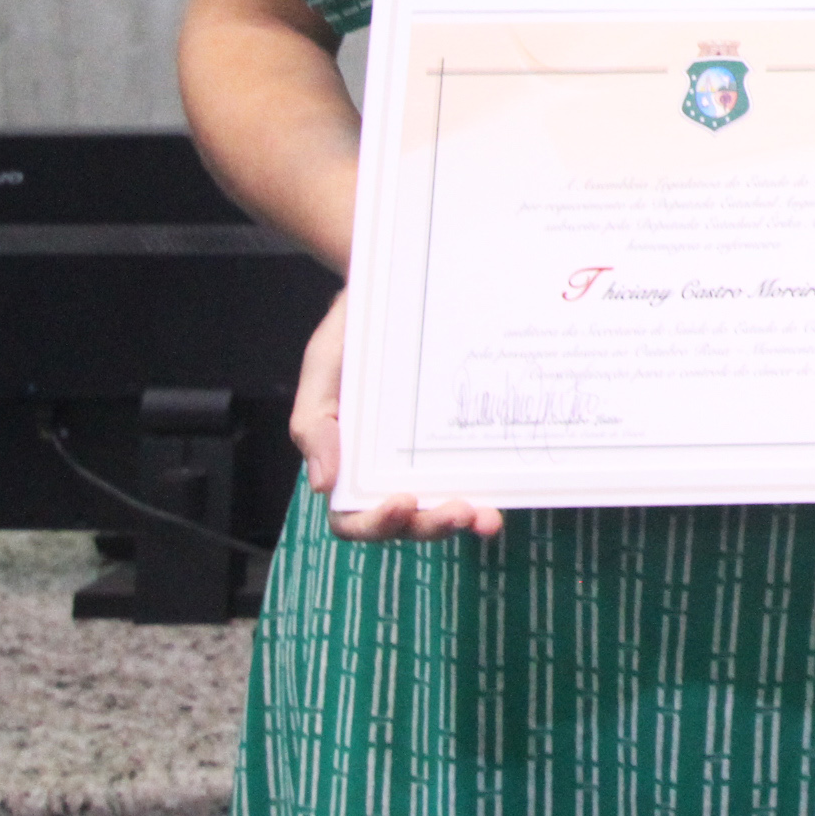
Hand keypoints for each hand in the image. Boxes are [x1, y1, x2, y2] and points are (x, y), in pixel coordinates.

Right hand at [290, 293, 504, 542]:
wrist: (394, 290)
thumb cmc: (351, 334)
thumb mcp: (321, 370)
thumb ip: (314, 426)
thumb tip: (323, 484)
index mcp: (346, 463)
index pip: (352, 517)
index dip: (375, 523)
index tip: (400, 501)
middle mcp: (385, 470)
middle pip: (404, 522)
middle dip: (430, 525)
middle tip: (459, 511)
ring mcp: (423, 458)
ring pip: (439, 508)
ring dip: (462, 520)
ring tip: (485, 517)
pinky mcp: (455, 441)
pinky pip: (468, 476)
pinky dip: (484, 493)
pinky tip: (500, 498)